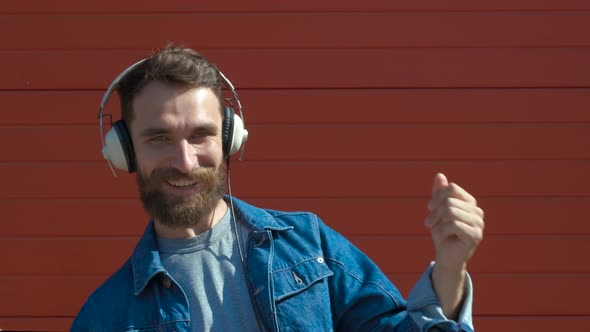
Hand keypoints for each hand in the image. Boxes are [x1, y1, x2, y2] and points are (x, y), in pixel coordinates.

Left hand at [425, 173, 484, 318]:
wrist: (445, 257)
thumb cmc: (442, 233)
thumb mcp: (437, 210)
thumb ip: (439, 193)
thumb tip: (440, 175)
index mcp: (470, 203)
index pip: (452, 188)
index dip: (437, 197)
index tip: (430, 209)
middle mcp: (477, 211)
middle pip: (450, 200)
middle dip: (435, 211)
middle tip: (429, 223)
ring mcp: (479, 224)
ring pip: (451, 211)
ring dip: (438, 222)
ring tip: (436, 230)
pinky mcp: (476, 236)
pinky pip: (454, 224)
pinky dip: (442, 230)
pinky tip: (442, 237)